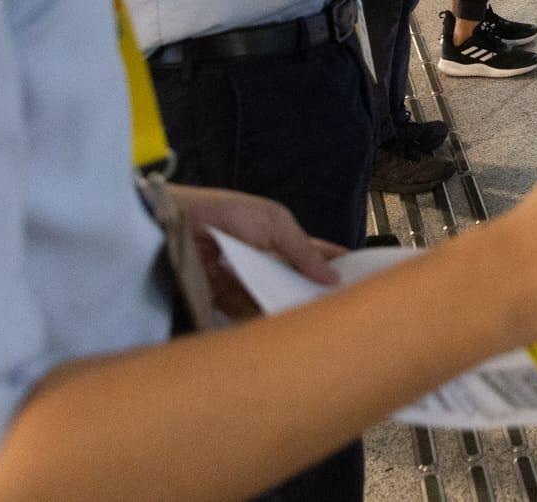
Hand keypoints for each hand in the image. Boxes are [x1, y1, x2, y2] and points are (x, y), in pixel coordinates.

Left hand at [167, 185, 347, 319]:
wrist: (174, 224)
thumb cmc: (222, 213)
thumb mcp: (273, 222)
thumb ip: (302, 249)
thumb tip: (333, 276)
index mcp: (282, 241)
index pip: (316, 257)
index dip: (336, 268)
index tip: (362, 282)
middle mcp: (267, 266)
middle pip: (298, 287)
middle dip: (314, 297)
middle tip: (334, 312)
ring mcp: (247, 285)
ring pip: (276, 305)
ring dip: (288, 310)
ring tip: (306, 320)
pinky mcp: (226, 303)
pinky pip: (249, 316)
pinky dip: (260, 319)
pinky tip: (273, 323)